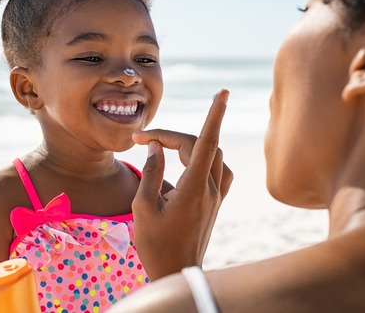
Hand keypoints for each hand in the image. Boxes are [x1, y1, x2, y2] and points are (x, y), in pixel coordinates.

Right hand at [131, 89, 232, 279]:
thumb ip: (150, 173)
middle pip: (201, 146)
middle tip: (143, 140)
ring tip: (165, 148)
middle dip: (173, 136)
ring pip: (213, 155)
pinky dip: (205, 158)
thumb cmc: (155, 244)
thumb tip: (156, 146)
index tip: (222, 92)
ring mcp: (216, 197)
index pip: (206, 143)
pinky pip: (218, 170)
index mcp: (192, 190)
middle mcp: (210, 190)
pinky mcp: (216, 203)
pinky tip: (187, 162)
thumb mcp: (142, 208)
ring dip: (192, 144)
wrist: (176, 273)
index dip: (214, 115)